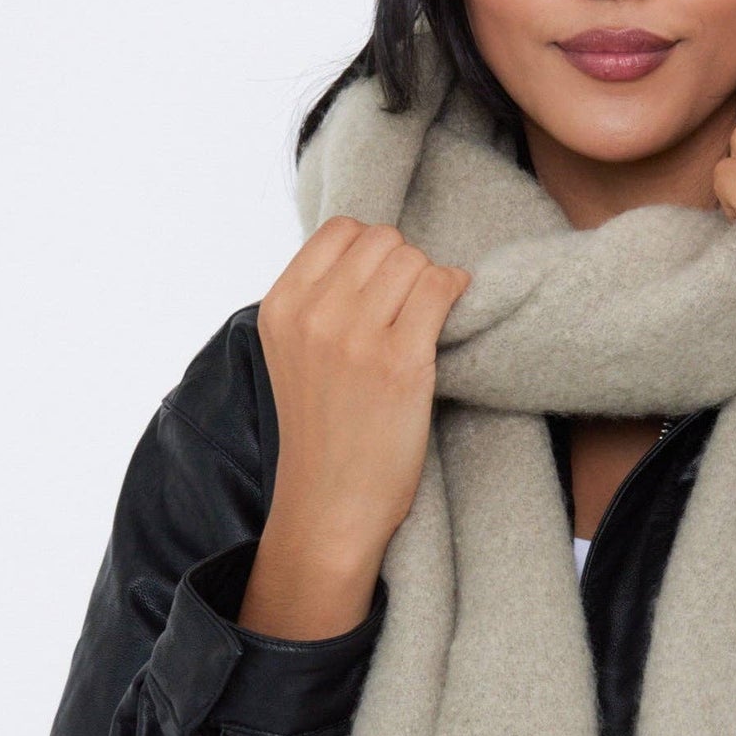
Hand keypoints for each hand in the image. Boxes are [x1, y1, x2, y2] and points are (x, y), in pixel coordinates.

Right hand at [239, 217, 470, 638]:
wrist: (330, 505)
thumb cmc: (322, 433)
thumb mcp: (294, 354)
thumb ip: (317, 300)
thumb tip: (373, 252)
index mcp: (280, 307)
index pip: (340, 230)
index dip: (372, 251)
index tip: (384, 285)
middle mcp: (314, 314)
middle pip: (382, 241)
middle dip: (404, 266)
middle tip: (409, 309)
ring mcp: (356, 335)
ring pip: (413, 259)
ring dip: (429, 282)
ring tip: (424, 322)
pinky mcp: (401, 361)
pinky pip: (441, 288)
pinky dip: (455, 292)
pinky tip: (454, 313)